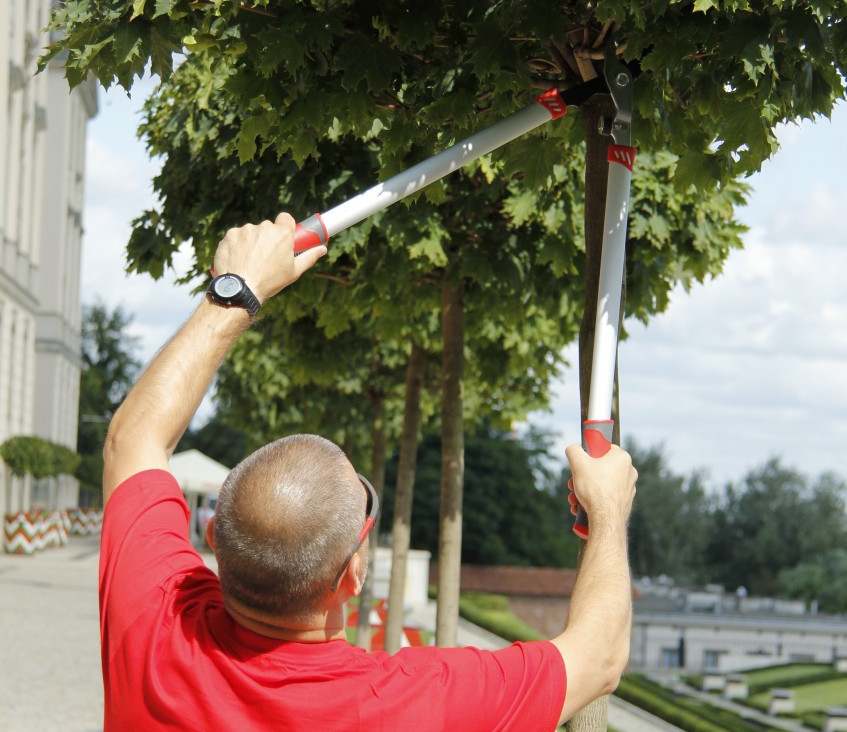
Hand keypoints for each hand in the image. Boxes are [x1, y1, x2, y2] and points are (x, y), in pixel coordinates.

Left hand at [212, 213, 326, 303]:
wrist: (240, 289)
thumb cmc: (270, 281)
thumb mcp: (294, 272)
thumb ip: (309, 257)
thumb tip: (323, 249)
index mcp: (282, 234)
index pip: (286, 218)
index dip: (285, 227)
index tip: (283, 238)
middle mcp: (264, 227)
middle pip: (268, 228)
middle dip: (267, 238)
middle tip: (266, 257)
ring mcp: (245, 230)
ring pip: (251, 232)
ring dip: (252, 242)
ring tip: (250, 262)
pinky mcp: (230, 235)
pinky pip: (236, 237)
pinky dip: (237, 246)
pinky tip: (238, 260)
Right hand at [565, 444, 636, 528]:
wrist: (605, 520)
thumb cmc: (595, 489)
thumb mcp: (578, 463)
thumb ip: (574, 450)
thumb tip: (573, 449)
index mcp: (622, 458)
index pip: (604, 448)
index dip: (590, 454)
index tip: (581, 462)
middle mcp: (629, 472)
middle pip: (600, 469)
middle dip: (583, 477)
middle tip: (573, 483)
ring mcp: (628, 489)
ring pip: (601, 484)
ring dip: (584, 490)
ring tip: (574, 499)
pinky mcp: (624, 503)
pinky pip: (605, 497)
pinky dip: (593, 501)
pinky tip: (581, 508)